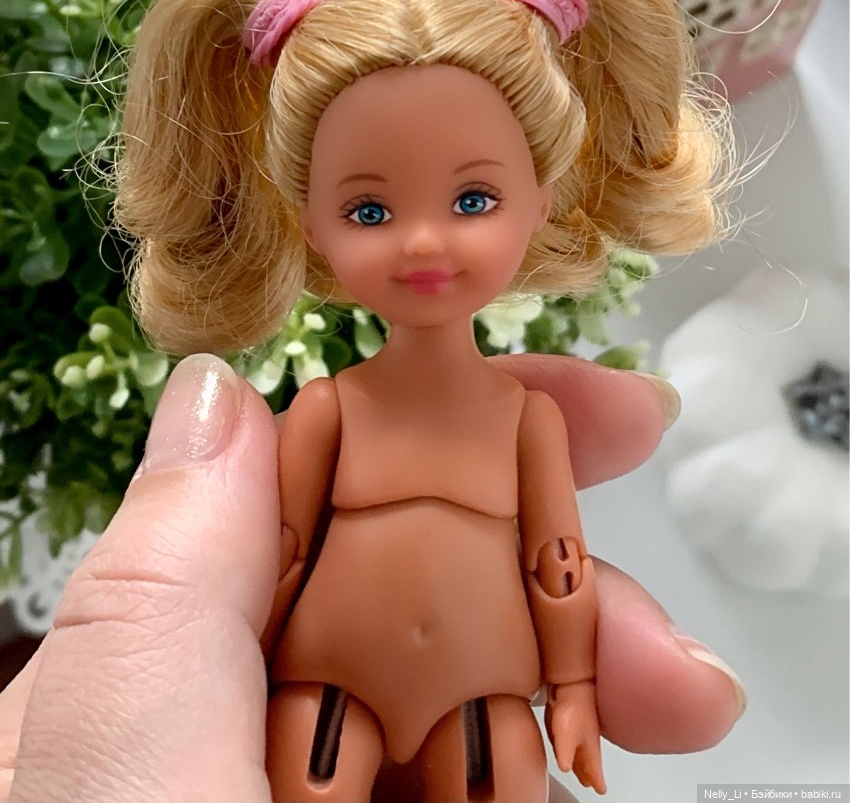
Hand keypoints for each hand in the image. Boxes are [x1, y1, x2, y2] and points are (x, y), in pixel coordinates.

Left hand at [0, 354, 744, 801]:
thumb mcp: (123, 780)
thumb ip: (157, 593)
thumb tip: (212, 394)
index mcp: (147, 676)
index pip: (305, 490)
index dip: (442, 427)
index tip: (578, 404)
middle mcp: (229, 724)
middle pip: (409, 582)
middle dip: (547, 565)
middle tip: (656, 614)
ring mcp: (320, 784)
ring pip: (467, 677)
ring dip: (580, 666)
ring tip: (676, 700)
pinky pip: (485, 760)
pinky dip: (558, 746)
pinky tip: (611, 749)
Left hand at [544, 681, 604, 794]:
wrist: (572, 682)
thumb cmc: (574, 708)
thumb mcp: (564, 738)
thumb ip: (565, 756)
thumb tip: (565, 769)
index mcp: (590, 749)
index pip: (596, 771)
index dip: (598, 782)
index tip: (601, 791)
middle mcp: (589, 741)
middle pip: (590, 762)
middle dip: (591, 774)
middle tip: (591, 785)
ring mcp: (583, 729)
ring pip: (585, 751)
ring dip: (584, 764)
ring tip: (582, 773)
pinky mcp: (575, 719)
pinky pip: (577, 740)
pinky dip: (577, 750)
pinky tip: (573, 746)